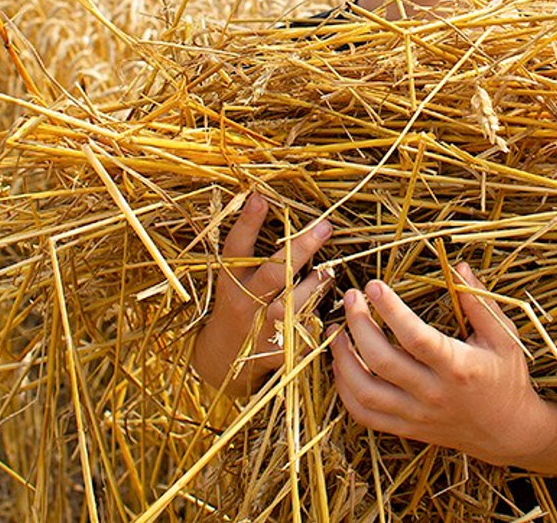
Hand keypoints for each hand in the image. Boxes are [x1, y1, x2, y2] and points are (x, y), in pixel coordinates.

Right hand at [192, 193, 332, 397]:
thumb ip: (250, 248)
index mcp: (231, 281)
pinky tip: (333, 311)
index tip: (261, 196)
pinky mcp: (280, 353)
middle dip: (302, 248)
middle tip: (325, 226)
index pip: (236, 248)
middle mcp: (245, 304)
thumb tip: (267, 198)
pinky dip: (323, 315)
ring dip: (319, 282)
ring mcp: (262, 330)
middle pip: (275, 273)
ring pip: (298, 301)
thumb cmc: (238, 304)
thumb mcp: (235, 277)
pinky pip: (310, 328)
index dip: (248, 222)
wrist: (223, 359)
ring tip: (329, 271)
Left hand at [329, 261, 556, 468]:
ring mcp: (417, 415)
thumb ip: (479, 302)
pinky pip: (366, 416)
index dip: (391, 310)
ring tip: (335, 329)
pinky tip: (341, 365)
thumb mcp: (504, 335)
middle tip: (351, 297)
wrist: (511, 433)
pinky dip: (345, 391)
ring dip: (343, 359)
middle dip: (358, 325)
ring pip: (366, 393)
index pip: (416, 337)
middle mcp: (433, 393)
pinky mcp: (408, 430)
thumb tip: (458, 266)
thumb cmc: (508, 377)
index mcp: (458, 366)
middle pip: (382, 362)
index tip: (373, 285)